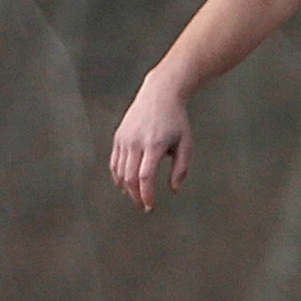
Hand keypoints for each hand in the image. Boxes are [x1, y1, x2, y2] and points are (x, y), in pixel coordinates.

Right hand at [109, 80, 191, 211]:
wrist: (159, 94)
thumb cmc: (176, 120)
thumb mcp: (186, 143)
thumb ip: (181, 168)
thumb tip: (173, 190)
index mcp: (154, 144)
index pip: (145, 177)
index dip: (146, 195)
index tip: (150, 206)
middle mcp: (136, 141)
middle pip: (130, 177)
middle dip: (136, 196)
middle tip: (144, 206)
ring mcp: (125, 139)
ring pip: (120, 172)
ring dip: (127, 188)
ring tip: (137, 196)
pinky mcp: (118, 137)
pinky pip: (114, 162)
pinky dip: (118, 176)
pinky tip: (126, 185)